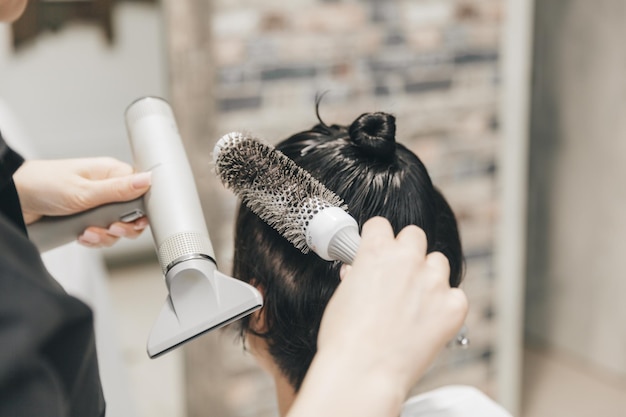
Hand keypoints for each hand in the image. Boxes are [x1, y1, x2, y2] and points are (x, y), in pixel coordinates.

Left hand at [13, 157, 150, 247]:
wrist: (14, 199)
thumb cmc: (43, 184)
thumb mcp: (85, 190)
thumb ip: (119, 190)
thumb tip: (149, 180)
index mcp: (110, 173)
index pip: (141, 191)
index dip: (142, 208)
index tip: (135, 219)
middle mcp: (106, 189)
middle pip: (132, 213)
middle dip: (124, 226)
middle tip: (113, 228)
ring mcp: (96, 205)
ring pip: (117, 227)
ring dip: (106, 235)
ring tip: (89, 232)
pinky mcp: (86, 219)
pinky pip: (102, 235)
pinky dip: (94, 240)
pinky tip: (82, 235)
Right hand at [292, 217, 467, 416]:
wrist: (364, 373)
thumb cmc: (345, 339)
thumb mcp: (341, 295)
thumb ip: (357, 275)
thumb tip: (361, 273)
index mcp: (376, 251)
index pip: (381, 225)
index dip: (377, 238)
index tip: (378, 248)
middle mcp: (407, 259)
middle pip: (415, 235)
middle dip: (407, 251)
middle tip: (398, 274)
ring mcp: (433, 282)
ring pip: (439, 262)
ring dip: (428, 275)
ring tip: (415, 301)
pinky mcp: (453, 307)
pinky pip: (456, 295)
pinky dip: (445, 305)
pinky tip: (428, 321)